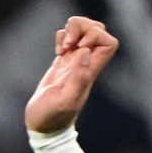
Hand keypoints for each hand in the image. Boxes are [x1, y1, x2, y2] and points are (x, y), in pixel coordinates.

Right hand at [26, 15, 117, 134]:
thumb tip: (85, 52)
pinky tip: (57, 53)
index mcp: (91, 71)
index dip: (95, 36)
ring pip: (83, 30)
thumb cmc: (51, 117)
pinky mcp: (63, 61)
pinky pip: (67, 37)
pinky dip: (61, 38)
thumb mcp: (64, 101)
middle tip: (69, 44)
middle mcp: (86, 64)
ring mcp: (75, 61)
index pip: (109, 43)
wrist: (42, 125)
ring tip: (62, 49)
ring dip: (70, 31)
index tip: (79, 47)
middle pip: (97, 30)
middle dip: (82, 28)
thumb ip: (77, 78)